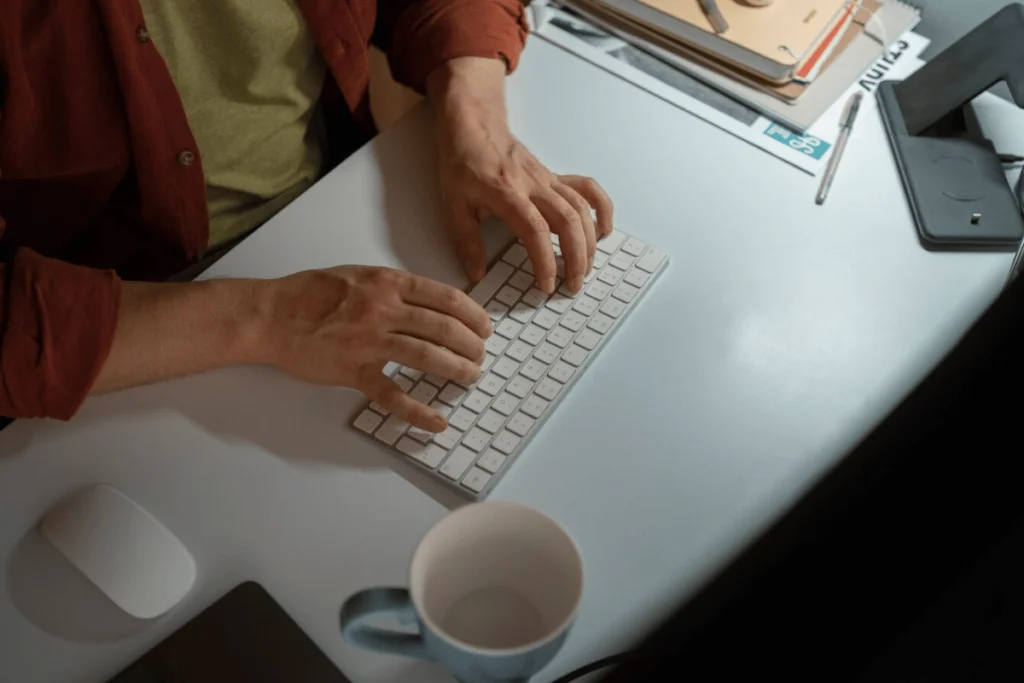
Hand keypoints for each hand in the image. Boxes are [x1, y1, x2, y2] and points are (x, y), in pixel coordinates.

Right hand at [255, 266, 491, 430]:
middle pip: (443, 328)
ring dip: (457, 370)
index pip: (446, 298)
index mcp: (387, 284)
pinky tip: (437, 422)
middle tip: (481, 356)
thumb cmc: (311, 293)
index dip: (473, 315)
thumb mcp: (359, 275)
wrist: (272, 315)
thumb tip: (432, 302)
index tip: (485, 328)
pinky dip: (418, 412)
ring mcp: (369, 343)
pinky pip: (393, 395)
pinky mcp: (354, 372)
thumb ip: (394, 288)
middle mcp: (383, 310)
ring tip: (471, 377)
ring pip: (427, 356)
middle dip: (471, 345)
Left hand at [428, 58, 613, 293]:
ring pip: (581, 209)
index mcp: (506, 193)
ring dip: (589, 242)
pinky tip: (603, 230)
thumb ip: (466, 240)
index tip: (545, 284)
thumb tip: (477, 272)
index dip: (544, 261)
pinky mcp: (554, 177)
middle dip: (575, 257)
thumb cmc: (462, 162)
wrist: (474, 124)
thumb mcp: (453, 204)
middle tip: (571, 285)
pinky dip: (600, 209)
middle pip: (567, 221)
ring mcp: (547, 180)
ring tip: (584, 270)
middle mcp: (533, 185)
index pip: (535, 231)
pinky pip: (587, 189)